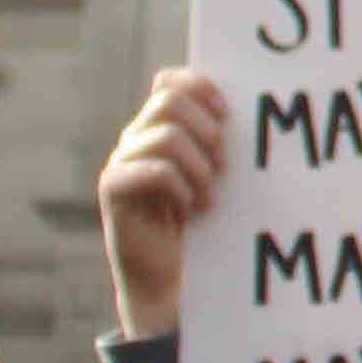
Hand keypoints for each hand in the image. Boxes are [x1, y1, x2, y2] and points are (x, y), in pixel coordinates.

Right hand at [101, 68, 229, 339]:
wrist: (170, 281)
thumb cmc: (202, 226)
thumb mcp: (217, 176)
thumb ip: (220, 141)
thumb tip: (248, 106)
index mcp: (159, 127)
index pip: (170, 81)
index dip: (200, 87)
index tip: (229, 114)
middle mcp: (136, 138)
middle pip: (169, 101)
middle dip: (208, 131)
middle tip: (223, 168)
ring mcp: (121, 162)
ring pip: (167, 136)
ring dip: (200, 166)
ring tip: (209, 196)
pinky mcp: (113, 189)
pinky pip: (154, 170)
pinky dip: (181, 188)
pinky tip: (191, 209)